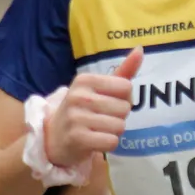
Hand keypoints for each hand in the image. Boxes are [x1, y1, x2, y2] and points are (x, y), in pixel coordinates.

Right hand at [45, 50, 140, 165]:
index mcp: (85, 80)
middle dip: (118, 117)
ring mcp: (76, 117)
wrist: (54, 138)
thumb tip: (140, 49)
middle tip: (100, 119)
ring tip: (97, 130)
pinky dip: (108, 144)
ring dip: (113, 132)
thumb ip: (122, 71)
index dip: (124, 98)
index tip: (108, 103)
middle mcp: (79, 96)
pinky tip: (95, 141)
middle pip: (124, 108)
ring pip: (120, 126)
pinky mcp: (78, 138)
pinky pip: (112, 141)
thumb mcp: (99, 88)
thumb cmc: (83, 110)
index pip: (126, 87)